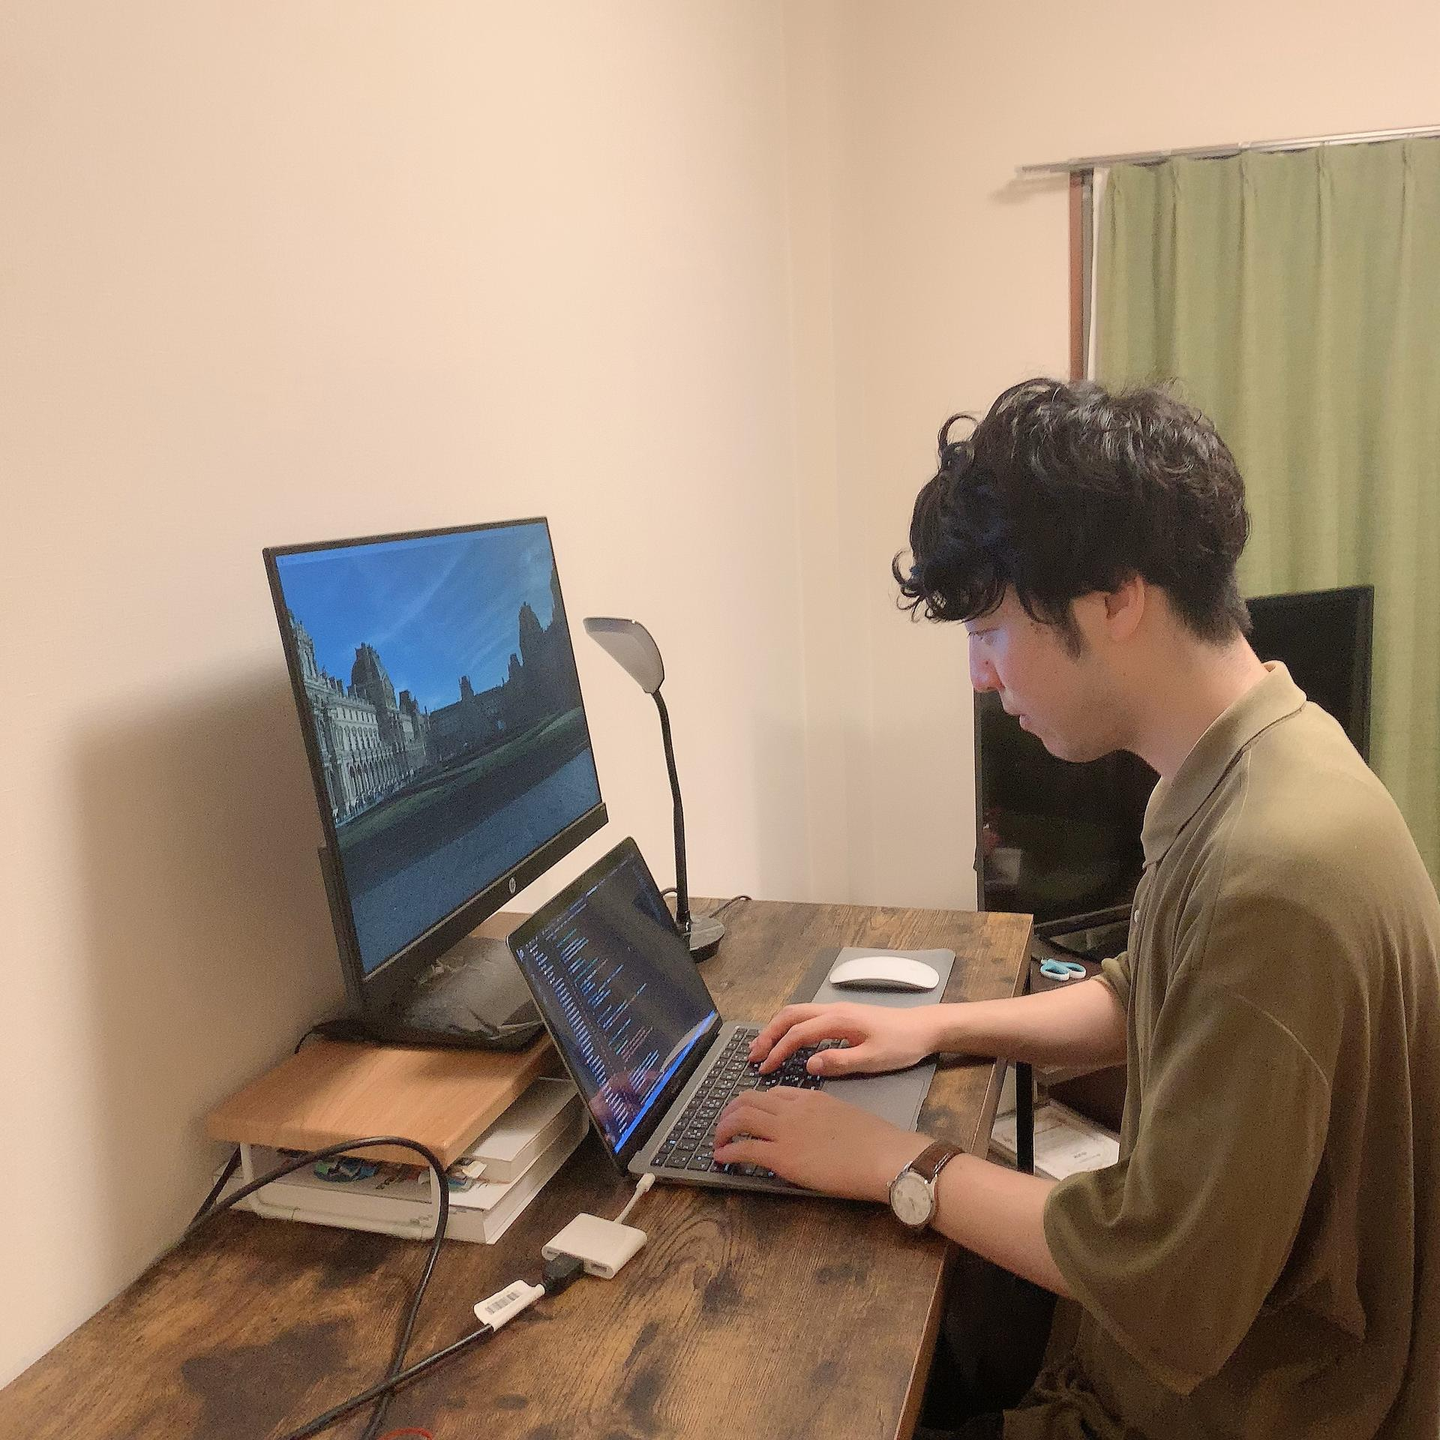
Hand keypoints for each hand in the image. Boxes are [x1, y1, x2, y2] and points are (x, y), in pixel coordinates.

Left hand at [712, 1087, 930, 1200]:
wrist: (884, 1155)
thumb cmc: (876, 1142)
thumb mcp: (845, 1116)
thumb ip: (824, 1117)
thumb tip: (815, 1132)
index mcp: (811, 1097)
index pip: (773, 1093)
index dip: (756, 1103)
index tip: (750, 1115)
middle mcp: (793, 1109)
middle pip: (749, 1099)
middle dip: (731, 1111)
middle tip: (725, 1125)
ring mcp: (786, 1131)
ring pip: (741, 1118)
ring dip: (723, 1128)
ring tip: (718, 1141)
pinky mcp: (782, 1156)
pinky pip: (744, 1149)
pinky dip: (728, 1151)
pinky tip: (722, 1158)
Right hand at [749, 1002, 940, 1075]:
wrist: (924, 1027)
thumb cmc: (901, 1044)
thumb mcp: (873, 1059)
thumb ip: (841, 1061)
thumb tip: (809, 1064)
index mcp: (838, 1020)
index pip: (798, 1034)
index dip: (779, 1050)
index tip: (764, 1068)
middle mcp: (832, 1010)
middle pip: (790, 1015)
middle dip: (768, 1034)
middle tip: (752, 1055)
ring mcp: (836, 1010)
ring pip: (796, 1013)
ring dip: (776, 1029)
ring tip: (762, 1048)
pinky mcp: (840, 1016)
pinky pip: (806, 1017)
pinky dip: (789, 1027)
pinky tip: (786, 1041)